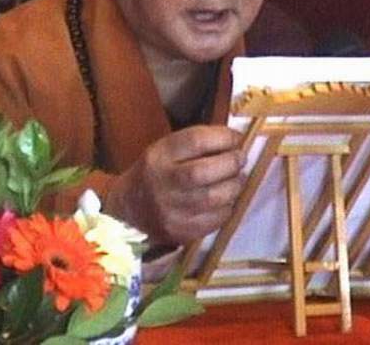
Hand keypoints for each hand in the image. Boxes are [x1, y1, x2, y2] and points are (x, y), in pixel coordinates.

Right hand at [107, 125, 244, 247]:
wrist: (129, 209)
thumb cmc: (156, 172)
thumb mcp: (166, 149)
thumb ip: (197, 142)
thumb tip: (235, 140)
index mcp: (159, 156)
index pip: (195, 141)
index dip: (223, 137)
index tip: (236, 138)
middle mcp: (162, 183)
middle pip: (204, 171)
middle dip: (231, 163)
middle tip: (240, 159)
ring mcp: (171, 211)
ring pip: (214, 198)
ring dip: (234, 186)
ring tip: (237, 179)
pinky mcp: (180, 232)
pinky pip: (215, 219)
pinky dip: (228, 207)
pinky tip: (226, 199)